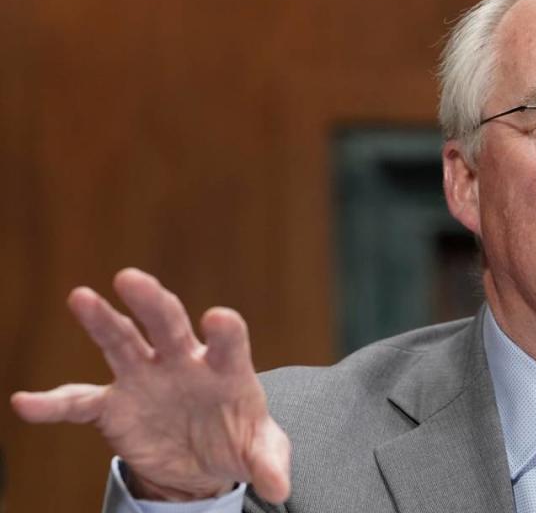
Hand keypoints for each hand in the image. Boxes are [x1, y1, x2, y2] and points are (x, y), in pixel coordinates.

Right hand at [10, 268, 290, 502]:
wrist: (203, 460)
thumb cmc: (238, 441)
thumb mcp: (260, 452)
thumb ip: (270, 462)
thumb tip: (279, 486)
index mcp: (224, 369)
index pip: (227, 342)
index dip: (224, 331)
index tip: (218, 319)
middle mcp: (182, 362)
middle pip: (168, 325)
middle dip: (152, 302)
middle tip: (132, 279)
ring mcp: (145, 378)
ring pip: (121, 342)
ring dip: (102, 321)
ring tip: (81, 298)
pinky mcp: (114, 405)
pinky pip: (79, 401)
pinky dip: (53, 403)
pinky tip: (27, 403)